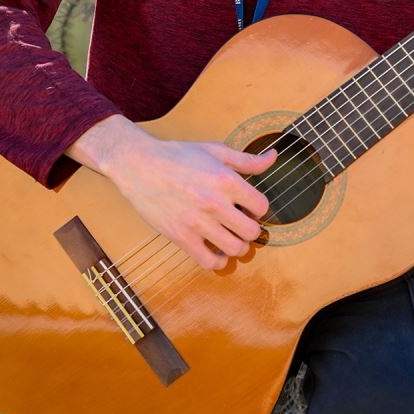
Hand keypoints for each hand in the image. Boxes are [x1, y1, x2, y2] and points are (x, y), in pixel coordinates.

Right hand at [68, 117, 277, 269]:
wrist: (140, 164)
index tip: (249, 206)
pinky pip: (208, 262)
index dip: (259, 207)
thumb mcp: (216, 151)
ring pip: (234, 249)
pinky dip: (217, 261)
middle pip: (252, 232)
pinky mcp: (181, 237)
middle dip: (251, 229)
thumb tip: (274, 157)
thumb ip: (247, 159)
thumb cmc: (178, 155)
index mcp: (226, 180)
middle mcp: (215, 203)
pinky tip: (215, 250)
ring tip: (231, 237)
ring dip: (237, 246)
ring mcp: (198, 222)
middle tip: (241, 223)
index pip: (262, 206)